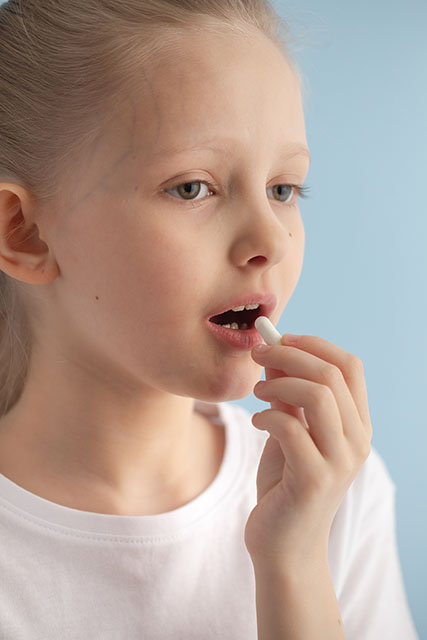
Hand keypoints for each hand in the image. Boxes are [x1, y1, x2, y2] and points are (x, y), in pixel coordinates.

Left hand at [244, 334, 371, 568]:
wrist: (283, 546)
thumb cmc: (286, 483)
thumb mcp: (287, 429)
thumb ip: (286, 392)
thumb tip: (273, 349)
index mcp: (356, 424)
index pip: (349, 365)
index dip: (314, 344)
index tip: (280, 338)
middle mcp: (357, 441)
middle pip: (331, 374)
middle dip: (288, 354)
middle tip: (257, 355)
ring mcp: (340, 461)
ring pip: (317, 395)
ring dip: (277, 384)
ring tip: (256, 393)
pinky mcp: (316, 480)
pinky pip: (290, 428)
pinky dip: (266, 416)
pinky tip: (256, 424)